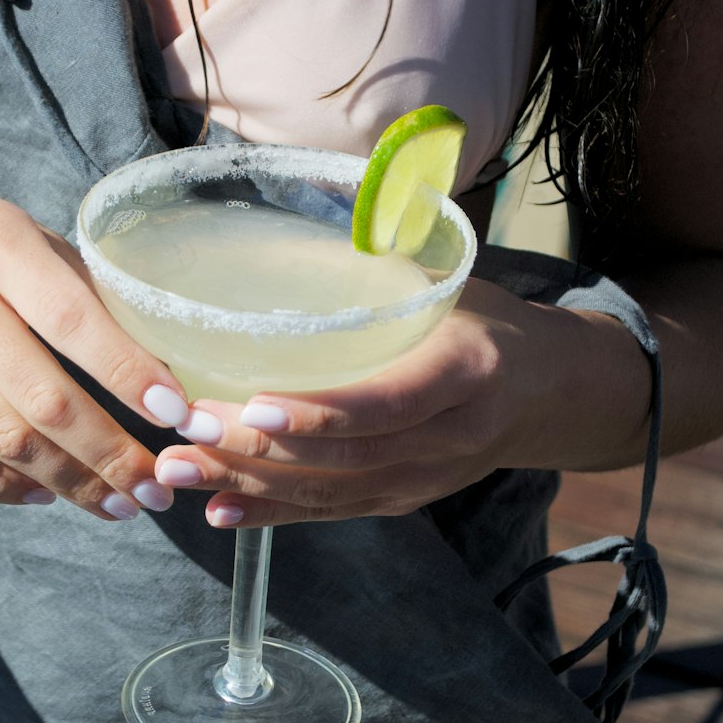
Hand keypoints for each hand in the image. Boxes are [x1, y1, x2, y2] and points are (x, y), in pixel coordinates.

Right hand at [0, 126, 196, 517]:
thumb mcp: (4, 219)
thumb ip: (66, 278)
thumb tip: (145, 345)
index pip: (74, 318)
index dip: (129, 372)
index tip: (177, 413)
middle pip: (46, 399)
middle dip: (113, 456)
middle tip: (159, 489)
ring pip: (3, 438)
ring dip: (70, 484)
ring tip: (119, 506)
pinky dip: (0, 486)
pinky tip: (41, 495)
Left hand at [151, 279, 653, 527]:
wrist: (548, 393)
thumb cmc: (483, 321)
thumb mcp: (452, 283)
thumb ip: (387, 261)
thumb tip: (295, 209)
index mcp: (465, 372)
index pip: (389, 403)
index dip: (322, 413)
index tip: (254, 405)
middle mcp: (449, 438)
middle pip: (345, 459)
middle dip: (257, 450)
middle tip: (184, 430)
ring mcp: (426, 480)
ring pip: (329, 493)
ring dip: (246, 485)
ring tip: (174, 469)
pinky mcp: (402, 500)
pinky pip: (331, 513)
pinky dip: (271, 514)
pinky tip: (216, 508)